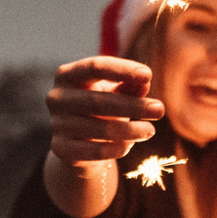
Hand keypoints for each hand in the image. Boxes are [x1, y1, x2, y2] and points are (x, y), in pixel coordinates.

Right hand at [46, 57, 164, 167]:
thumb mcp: (117, 92)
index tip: (148, 75)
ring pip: (100, 128)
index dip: (122, 70)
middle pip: (98, 100)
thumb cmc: (103, 108)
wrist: (82, 143)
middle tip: (159, 110)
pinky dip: (116, 148)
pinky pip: (94, 151)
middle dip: (133, 106)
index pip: (95, 66)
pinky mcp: (61, 149)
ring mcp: (56, 124)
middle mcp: (57, 97)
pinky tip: (129, 145)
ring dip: (130, 130)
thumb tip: (144, 81)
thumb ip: (130, 85)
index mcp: (68, 75)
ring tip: (150, 130)